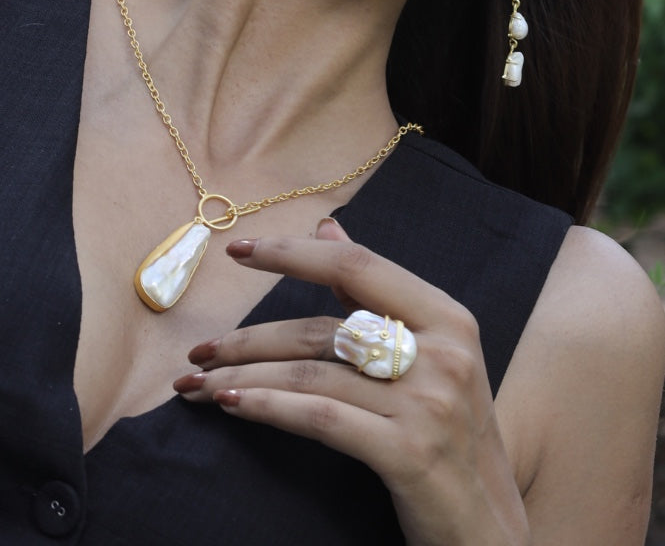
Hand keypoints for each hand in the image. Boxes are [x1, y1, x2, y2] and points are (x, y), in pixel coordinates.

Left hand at [173, 220, 528, 545]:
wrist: (488, 523)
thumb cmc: (451, 429)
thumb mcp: (431, 352)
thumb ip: (377, 291)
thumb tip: (327, 227)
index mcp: (447, 316)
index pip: (357, 265)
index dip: (293, 254)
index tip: (239, 251)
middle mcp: (442, 351)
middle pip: (323, 326)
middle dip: (250, 337)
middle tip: (200, 348)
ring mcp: (427, 402)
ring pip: (312, 372)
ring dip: (243, 376)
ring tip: (198, 383)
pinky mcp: (408, 452)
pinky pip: (321, 417)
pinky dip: (268, 407)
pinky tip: (230, 404)